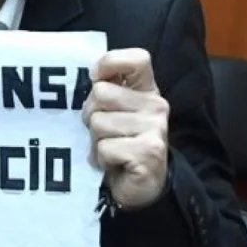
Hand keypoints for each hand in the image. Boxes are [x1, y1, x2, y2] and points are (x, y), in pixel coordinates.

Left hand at [81, 48, 169, 209]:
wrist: (137, 188)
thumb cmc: (118, 144)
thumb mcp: (111, 112)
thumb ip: (105, 91)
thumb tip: (93, 77)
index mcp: (147, 90)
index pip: (137, 59)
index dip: (110, 63)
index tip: (96, 79)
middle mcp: (156, 105)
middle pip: (101, 93)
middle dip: (90, 115)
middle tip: (102, 132)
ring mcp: (155, 129)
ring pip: (98, 122)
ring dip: (95, 140)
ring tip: (108, 150)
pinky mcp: (149, 152)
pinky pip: (105, 147)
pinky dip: (101, 158)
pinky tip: (113, 163)